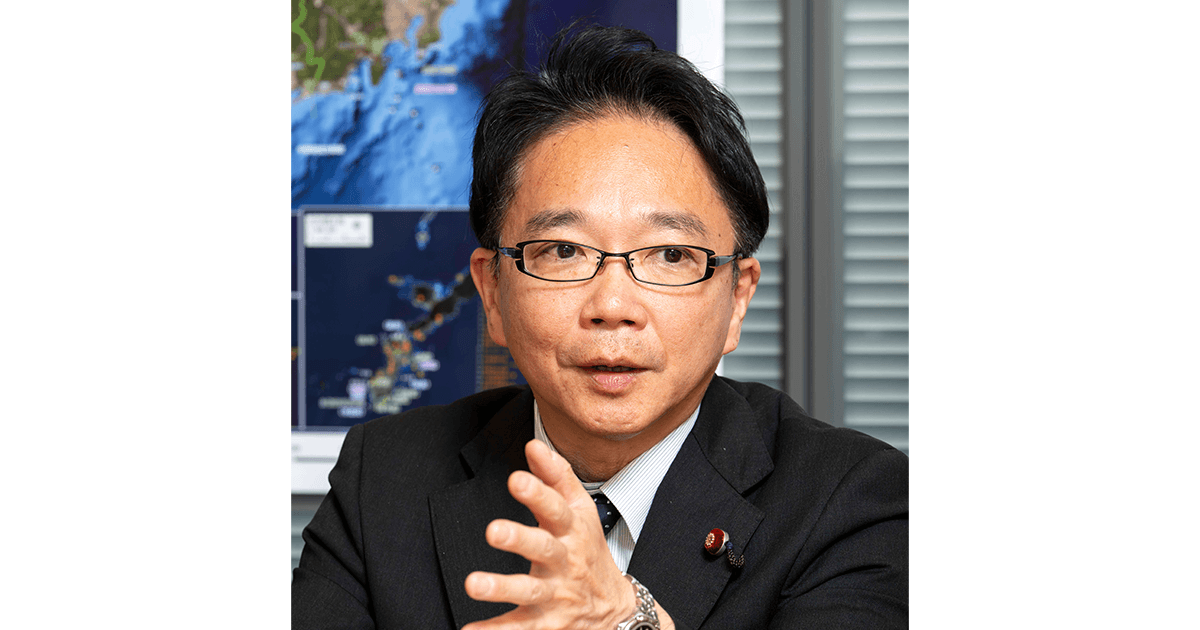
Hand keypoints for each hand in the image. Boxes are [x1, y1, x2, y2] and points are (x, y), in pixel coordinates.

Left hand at [461, 439, 636, 629]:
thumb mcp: (580, 512)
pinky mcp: (545, 623)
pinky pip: (519, 628)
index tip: (517, 479)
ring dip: (501, 587)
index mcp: (571, 530)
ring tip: (473, 583)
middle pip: (543, 548)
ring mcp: (555, 594)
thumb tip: (532, 446)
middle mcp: (564, 561)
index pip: (556, 507)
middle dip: (519, 538)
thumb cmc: (588, 551)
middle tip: (493, 530)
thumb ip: (556, 477)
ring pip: (528, 591)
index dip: (538, 492)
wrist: (615, 610)